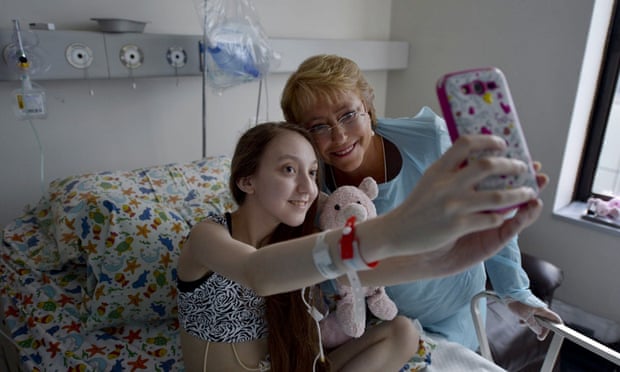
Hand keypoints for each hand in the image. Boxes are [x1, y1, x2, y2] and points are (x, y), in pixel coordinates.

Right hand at [387, 134, 541, 255]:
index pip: (466, 143)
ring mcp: (453, 206)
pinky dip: (502, 216)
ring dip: (519, 193)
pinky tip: (505, 215)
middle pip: (488, 166)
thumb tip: (476, 154)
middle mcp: (447, 185)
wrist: (397, 231)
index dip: (488, 140)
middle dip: (512, 165)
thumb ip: (450, 168)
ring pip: (498, 196)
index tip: (502, 144)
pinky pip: (490, 219)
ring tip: (529, 192)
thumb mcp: (429, 179)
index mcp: (439, 169)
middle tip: (522, 167)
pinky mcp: (458, 226)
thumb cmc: (417, 205)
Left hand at [506, 300, 562, 339]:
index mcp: (543, 310)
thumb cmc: (518, 302)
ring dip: (532, 324)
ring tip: (524, 323)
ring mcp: (533, 309)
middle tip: (539, 337)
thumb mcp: (526, 317)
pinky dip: (526, 320)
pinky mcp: (527, 309)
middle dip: (542, 329)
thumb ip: (533, 325)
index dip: (559, 326)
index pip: (555, 319)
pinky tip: (521, 320)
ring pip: (537, 320)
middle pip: (546, 322)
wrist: (509, 293)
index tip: (560, 333)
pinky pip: (530, 317)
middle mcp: (540, 309)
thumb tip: (539, 332)